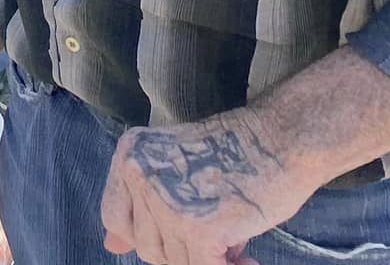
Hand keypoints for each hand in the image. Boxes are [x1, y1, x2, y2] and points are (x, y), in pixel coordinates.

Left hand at [100, 114, 305, 264]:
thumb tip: (110, 246)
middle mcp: (139, 175)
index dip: (148, 234)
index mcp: (131, 155)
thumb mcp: (176, 167)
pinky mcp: (196, 227)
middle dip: (183, 248)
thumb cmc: (237, 152)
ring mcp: (165, 201)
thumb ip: (141, 205)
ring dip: (207, 259)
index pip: (115, 217)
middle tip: (219, 234)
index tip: (180, 234)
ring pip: (175, 261)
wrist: (279, 137)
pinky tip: (249, 261)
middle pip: (147, 246)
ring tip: (235, 240)